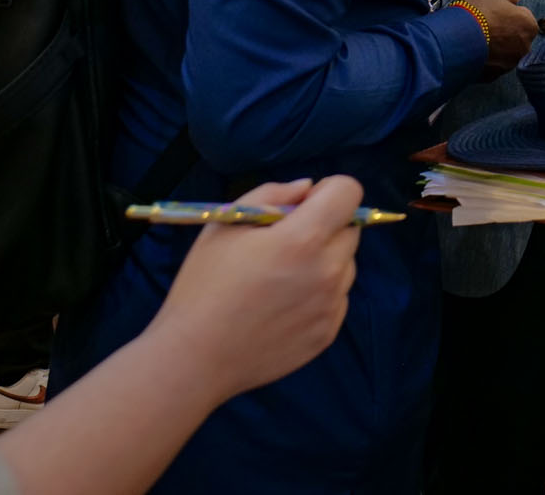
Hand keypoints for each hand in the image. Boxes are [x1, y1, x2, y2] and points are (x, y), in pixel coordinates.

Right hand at [146, 177, 361, 402]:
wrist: (195, 357)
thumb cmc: (203, 286)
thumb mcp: (225, 225)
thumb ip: (271, 195)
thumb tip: (307, 187)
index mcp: (303, 239)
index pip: (349, 192)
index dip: (328, 191)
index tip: (302, 206)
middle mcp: (328, 271)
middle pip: (349, 229)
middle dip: (325, 227)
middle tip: (285, 244)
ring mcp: (331, 306)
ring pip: (345, 265)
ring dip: (324, 261)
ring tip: (280, 279)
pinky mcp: (328, 333)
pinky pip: (337, 298)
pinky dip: (320, 294)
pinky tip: (282, 306)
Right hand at [460, 0, 536, 72]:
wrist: (456, 38)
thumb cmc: (478, 11)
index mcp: (529, 25)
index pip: (523, 17)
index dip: (508, 12)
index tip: (495, 11)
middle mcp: (524, 48)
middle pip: (515, 37)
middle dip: (503, 32)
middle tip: (485, 24)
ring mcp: (508, 64)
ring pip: (503, 53)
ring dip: (494, 47)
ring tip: (476, 37)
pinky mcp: (492, 76)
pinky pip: (490, 65)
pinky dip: (484, 59)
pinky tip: (472, 50)